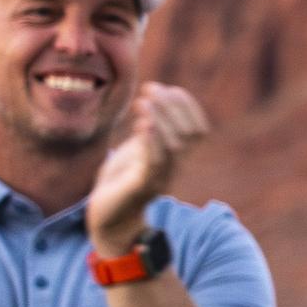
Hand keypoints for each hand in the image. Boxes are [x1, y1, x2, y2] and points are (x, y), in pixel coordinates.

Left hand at [85, 83, 212, 253]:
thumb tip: (154, 100)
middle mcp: (174, 169)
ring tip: (143, 101)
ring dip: (161, 119)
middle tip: (150, 89)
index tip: (167, 88)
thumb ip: (149, 130)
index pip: (198, 130)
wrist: (107, 218)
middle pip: (189, 135)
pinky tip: (142, 123)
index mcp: (177, 158)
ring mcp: (160, 179)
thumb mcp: (138, 149)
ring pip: (175, 147)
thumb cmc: (122, 181)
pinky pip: (154, 164)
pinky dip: (152, 141)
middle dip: (172, 106)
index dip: (188, 106)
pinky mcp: (141, 189)